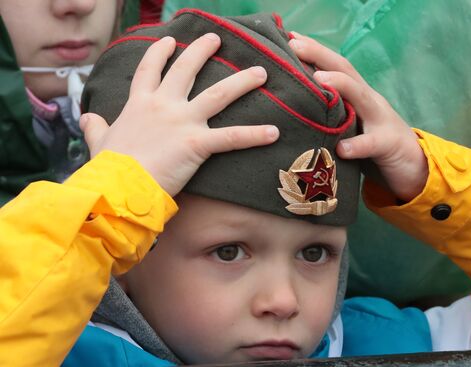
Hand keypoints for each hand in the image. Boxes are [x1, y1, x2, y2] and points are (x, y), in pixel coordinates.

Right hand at [80, 34, 278, 196]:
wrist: (118, 187)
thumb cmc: (108, 168)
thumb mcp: (98, 142)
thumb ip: (95, 127)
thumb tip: (87, 118)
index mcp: (139, 104)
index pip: (149, 70)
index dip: (159, 53)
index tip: (169, 41)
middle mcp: (163, 105)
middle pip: (186, 70)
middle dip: (202, 51)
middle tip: (216, 39)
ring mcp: (182, 121)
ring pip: (219, 94)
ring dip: (242, 81)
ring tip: (260, 72)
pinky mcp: (198, 143)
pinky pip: (232, 137)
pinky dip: (254, 135)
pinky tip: (274, 132)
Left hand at [289, 32, 426, 200]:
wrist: (415, 165)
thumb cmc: (374, 144)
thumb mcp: (351, 123)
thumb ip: (331, 112)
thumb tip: (296, 103)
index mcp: (357, 95)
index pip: (334, 66)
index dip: (313, 51)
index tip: (288, 38)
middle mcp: (369, 100)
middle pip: (345, 70)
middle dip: (320, 55)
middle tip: (294, 45)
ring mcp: (381, 120)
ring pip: (361, 97)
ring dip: (340, 85)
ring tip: (318, 78)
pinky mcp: (388, 144)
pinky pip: (372, 143)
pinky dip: (357, 146)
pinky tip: (343, 148)